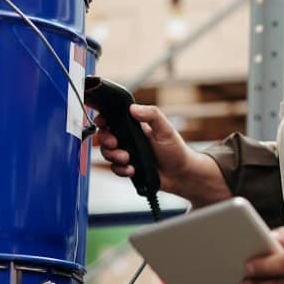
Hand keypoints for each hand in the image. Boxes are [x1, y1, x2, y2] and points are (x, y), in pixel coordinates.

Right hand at [96, 105, 228, 205]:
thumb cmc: (176, 150)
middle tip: (115, 143)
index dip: (103, 120)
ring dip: (114, 156)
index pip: (113, 119)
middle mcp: (129, 139)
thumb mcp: (166, 129)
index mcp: (135, 127)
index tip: (102, 122)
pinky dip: (121, 169)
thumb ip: (152, 115)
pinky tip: (132, 169)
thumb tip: (133, 108)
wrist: (181, 175)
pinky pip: (115, 168)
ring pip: (107, 153)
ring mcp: (127, 154)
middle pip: (105, 136)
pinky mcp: (128, 168)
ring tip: (128, 159)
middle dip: (106, 140)